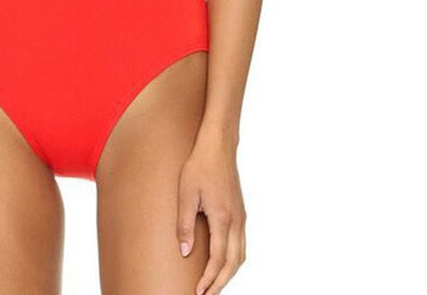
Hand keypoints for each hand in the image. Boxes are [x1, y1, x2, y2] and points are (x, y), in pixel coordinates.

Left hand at [177, 134, 245, 293]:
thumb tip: (185, 252)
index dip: (209, 278)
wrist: (218, 146)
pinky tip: (223, 262)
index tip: (198, 292)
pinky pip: (241, 243)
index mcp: (222, 217)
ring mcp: (241, 216)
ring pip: (241, 255)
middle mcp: (236, 220)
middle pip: (233, 263)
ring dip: (229, 273)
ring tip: (214, 283)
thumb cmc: (200, 166)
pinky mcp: (240, 211)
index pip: (218, 259)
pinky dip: (234, 259)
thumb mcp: (186, 194)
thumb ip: (185, 224)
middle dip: (221, 282)